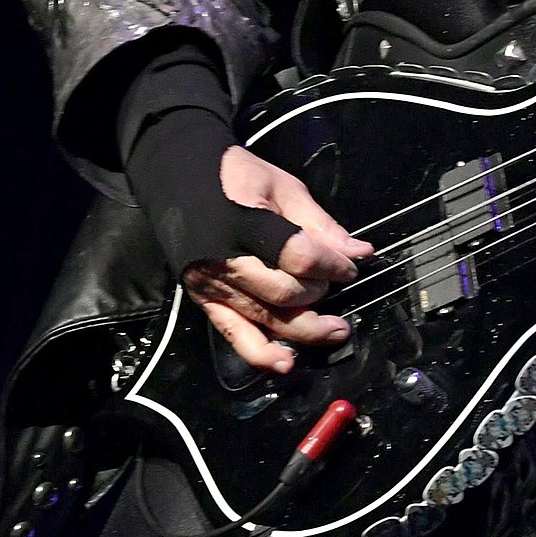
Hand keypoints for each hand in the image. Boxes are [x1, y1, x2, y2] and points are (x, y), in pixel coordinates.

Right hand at [185, 145, 374, 374]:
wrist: (176, 175)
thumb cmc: (234, 174)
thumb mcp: (282, 186)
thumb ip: (319, 224)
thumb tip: (359, 252)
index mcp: (246, 223)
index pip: (299, 256)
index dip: (333, 265)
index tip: (351, 266)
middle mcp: (225, 259)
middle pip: (284, 294)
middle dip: (319, 294)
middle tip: (338, 286)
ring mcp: (211, 283)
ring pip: (265, 318)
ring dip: (304, 329)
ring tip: (335, 331)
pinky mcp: (202, 298)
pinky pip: (233, 334)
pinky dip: (260, 352)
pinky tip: (286, 362)